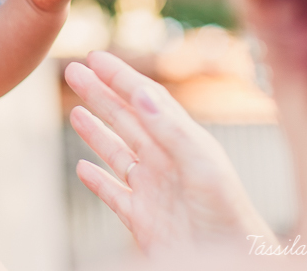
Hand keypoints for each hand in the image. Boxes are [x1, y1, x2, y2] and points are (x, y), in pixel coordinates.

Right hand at [64, 51, 273, 253]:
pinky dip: (96, 181)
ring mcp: (153, 191)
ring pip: (117, 153)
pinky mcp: (142, 221)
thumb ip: (172, 130)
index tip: (96, 57)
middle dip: (100, 94)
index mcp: (185, 144)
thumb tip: (141, 94)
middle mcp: (167, 163)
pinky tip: (82, 168)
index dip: (121, 77)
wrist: (232, 268)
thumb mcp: (203, 168)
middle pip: (127, 120)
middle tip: (74, 71)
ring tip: (75, 110)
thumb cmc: (229, 218)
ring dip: (95, 131)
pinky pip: (113, 194)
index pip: (148, 101)